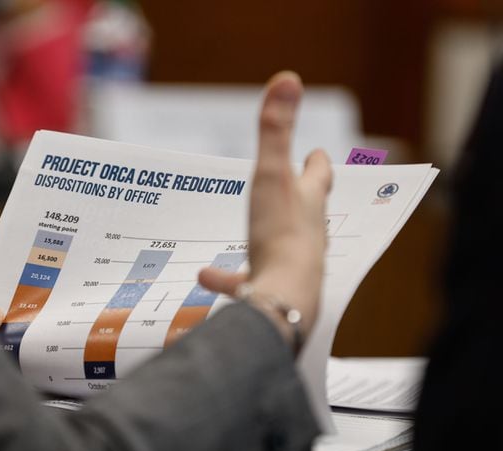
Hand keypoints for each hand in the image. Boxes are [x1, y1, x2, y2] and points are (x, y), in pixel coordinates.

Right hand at [198, 71, 331, 346]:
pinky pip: (247, 281)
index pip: (318, 175)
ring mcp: (291, 265)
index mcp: (308, 203)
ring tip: (246, 233)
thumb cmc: (280, 234)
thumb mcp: (271, 174)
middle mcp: (307, 234)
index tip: (315, 152)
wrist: (282, 298)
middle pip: (307, 211)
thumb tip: (287, 78)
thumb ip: (275, 129)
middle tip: (293, 187)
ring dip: (262, 238)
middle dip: (300, 198)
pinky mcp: (271, 290)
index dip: (315, 162)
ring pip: (277, 247)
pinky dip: (228, 277)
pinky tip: (205, 276)